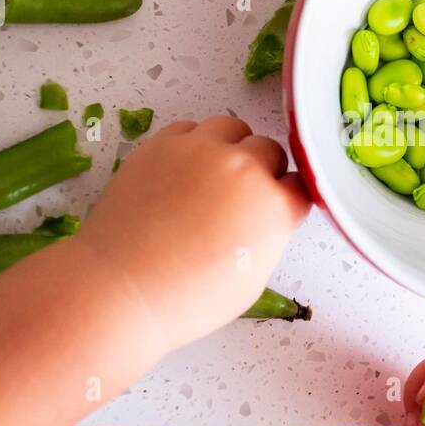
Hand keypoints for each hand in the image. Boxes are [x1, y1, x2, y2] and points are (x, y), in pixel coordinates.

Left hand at [73, 115, 310, 348]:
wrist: (124, 287)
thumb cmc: (188, 298)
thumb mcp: (252, 279)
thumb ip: (268, 235)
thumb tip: (262, 218)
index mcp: (273, 206)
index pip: (301, 185)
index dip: (288, 197)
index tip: (277, 207)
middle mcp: (243, 168)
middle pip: (269, 150)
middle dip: (263, 170)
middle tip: (242, 196)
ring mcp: (200, 150)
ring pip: (232, 128)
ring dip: (232, 148)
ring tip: (213, 176)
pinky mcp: (162, 144)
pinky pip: (190, 128)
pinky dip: (194, 144)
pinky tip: (183, 171)